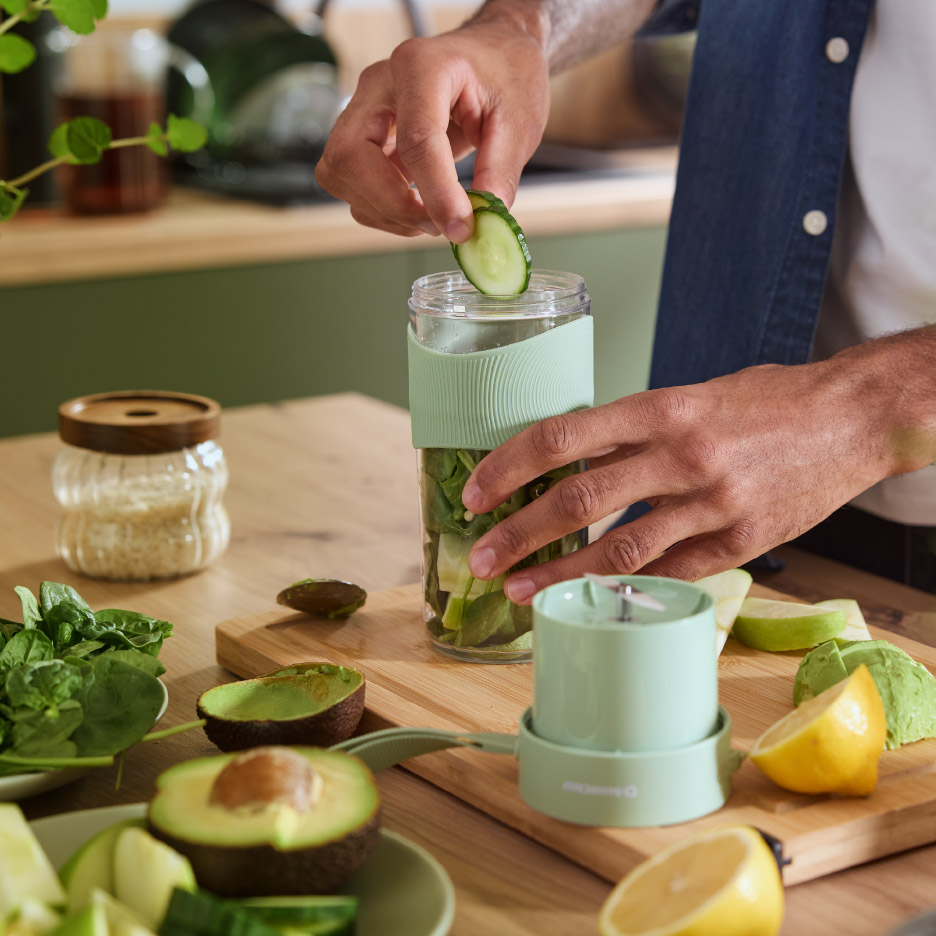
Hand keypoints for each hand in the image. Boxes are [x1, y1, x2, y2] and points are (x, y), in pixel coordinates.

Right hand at [314, 16, 549, 241]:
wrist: (491, 56)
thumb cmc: (504, 76)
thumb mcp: (519, 122)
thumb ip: (500, 173)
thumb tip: (483, 223)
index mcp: (421, 66)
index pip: (415, 140)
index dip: (436, 193)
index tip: (461, 228)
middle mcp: (379, 85)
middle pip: (351, 157)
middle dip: (393, 205)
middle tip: (440, 225)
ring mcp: (362, 110)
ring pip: (342, 176)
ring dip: (387, 212)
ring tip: (434, 218)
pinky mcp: (361, 137)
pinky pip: (351, 185)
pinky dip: (382, 210)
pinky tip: (418, 209)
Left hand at [461, 352, 924, 601]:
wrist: (853, 417)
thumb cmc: (766, 402)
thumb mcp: (691, 396)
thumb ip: (633, 429)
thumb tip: (571, 458)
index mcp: (660, 408)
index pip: (562, 437)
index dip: (509, 467)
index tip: (476, 493)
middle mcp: (681, 454)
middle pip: (578, 498)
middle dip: (519, 532)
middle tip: (481, 557)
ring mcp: (713, 502)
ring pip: (620, 547)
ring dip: (562, 573)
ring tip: (521, 591)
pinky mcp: (742, 541)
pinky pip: (672, 571)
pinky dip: (629, 585)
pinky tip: (596, 596)